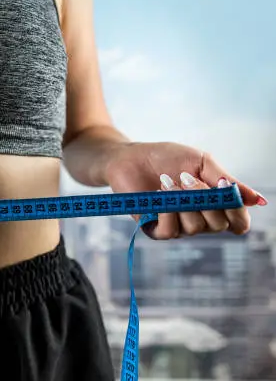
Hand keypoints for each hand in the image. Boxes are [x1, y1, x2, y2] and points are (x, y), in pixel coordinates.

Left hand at [105, 142, 267, 238]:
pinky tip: (159, 193)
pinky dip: (167, 212)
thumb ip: (228, 181)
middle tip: (187, 177)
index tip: (223, 188)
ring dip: (183, 201)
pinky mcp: (155, 229)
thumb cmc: (166, 158)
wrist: (131, 157)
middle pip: (219, 225)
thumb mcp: (202, 163)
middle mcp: (199, 219)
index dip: (237, 212)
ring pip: (195, 227)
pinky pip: (171, 231)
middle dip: (206, 199)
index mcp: (214, 206)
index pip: (238, 223)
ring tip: (168, 181)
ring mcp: (178, 226)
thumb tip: (258, 200)